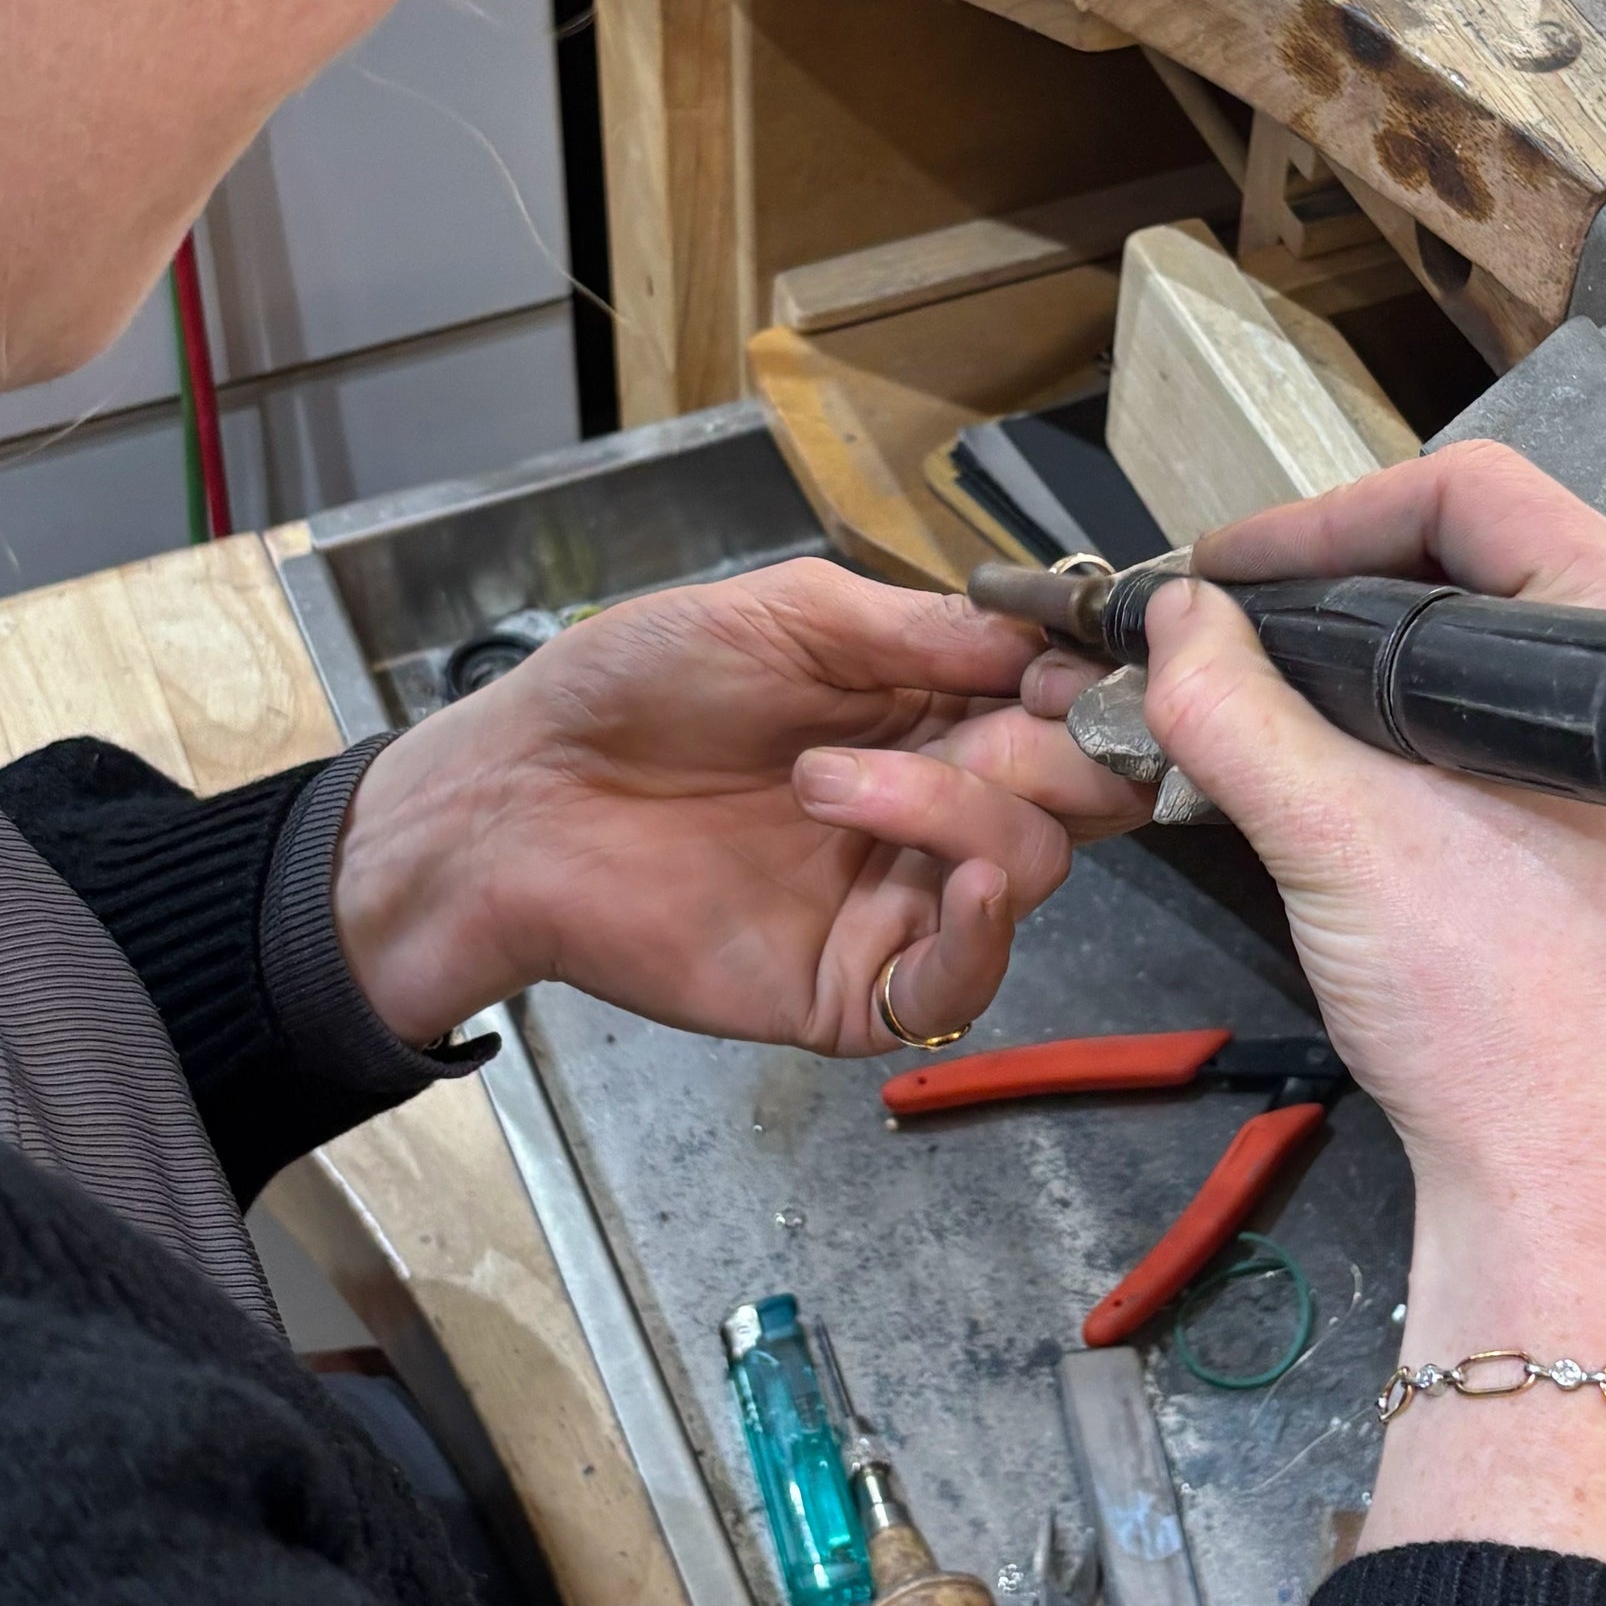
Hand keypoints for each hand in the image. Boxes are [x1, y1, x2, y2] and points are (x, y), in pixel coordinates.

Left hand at [332, 558, 1149, 1055]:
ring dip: (957, 810)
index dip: (1091, 689)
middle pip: (1076, 796)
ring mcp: (895, 902)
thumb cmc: (628, 689)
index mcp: (925, 711)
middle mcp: (929, 808)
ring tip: (824, 779)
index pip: (1062, 711)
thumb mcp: (786, 614)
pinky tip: (956, 876)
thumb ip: (923, 633)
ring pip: (1029, 870)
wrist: (515, 798)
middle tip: (998, 722)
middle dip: (1056, 751)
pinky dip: (984, 927)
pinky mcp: (852, 990)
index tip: (1086, 664)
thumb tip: (1051, 647)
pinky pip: (960, 984)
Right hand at [1071, 442, 1605, 1594]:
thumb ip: (1235, 712)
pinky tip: (1304, 746)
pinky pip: (1475, 716)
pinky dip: (1384, 713)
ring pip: (1467, 642)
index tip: (1224, 573)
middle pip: (1472, 557)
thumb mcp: (1338, 839)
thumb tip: (1169, 618)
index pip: (1477, 497)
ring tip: (1246, 676)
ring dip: (1348, 651)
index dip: (1327, 518)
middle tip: (1222, 619)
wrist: (1550, 1187)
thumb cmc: (1497, 1020)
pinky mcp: (1590, 824)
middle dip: (1329, 580)